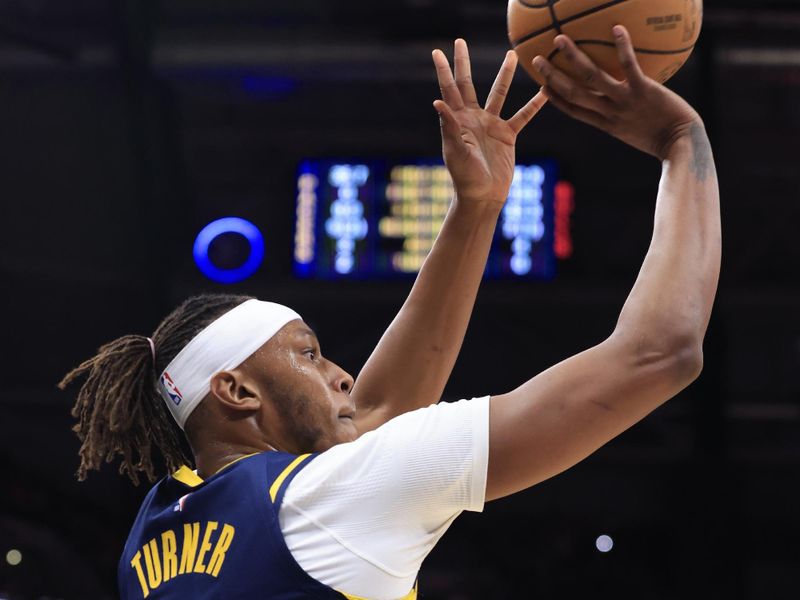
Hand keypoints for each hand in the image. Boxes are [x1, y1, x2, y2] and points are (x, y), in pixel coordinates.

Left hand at [432, 39, 546, 207]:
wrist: (483, 196)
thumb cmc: (464, 177)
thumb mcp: (455, 151)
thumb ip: (450, 126)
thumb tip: (437, 101)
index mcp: (458, 121)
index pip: (449, 90)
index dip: (444, 71)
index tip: (438, 52)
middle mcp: (473, 118)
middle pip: (468, 84)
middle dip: (464, 63)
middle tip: (461, 41)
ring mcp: (491, 125)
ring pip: (499, 94)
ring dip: (505, 75)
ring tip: (512, 55)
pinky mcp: (508, 136)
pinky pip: (523, 116)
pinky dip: (535, 104)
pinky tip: (545, 90)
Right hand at [533, 26, 700, 159]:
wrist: (682, 144)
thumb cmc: (665, 138)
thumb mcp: (638, 132)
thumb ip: (629, 117)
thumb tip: (629, 102)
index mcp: (606, 124)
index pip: (574, 110)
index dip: (556, 99)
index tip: (542, 87)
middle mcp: (609, 112)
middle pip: (574, 92)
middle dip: (553, 76)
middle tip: (537, 60)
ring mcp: (624, 101)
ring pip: (592, 77)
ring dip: (573, 57)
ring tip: (560, 39)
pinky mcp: (643, 90)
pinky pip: (629, 66)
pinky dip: (622, 47)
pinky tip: (616, 28)